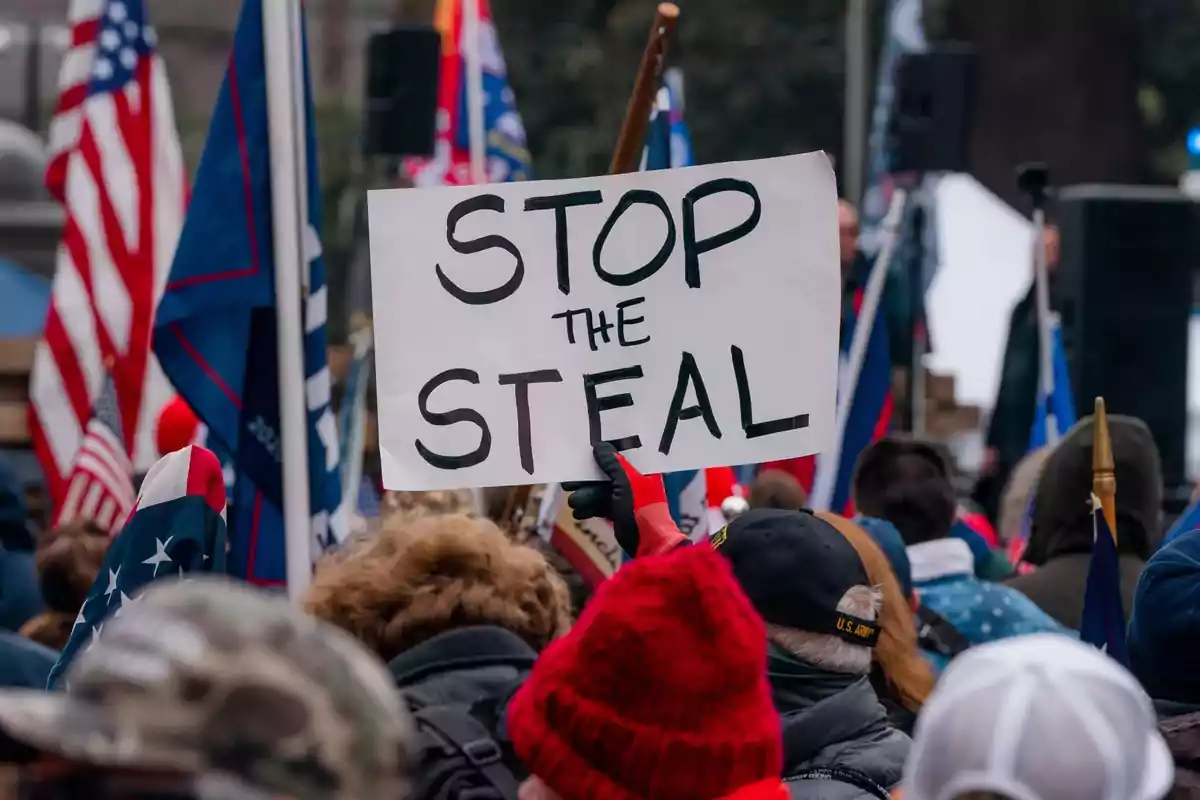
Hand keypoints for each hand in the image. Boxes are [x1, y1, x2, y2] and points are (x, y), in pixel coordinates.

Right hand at [562, 442, 683, 557]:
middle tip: (568, 482)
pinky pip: (601, 506)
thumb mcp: (626, 482)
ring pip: (601, 492)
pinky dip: (590, 509)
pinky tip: (578, 513)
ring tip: (572, 502)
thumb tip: (599, 446)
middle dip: (587, 480)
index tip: (583, 452)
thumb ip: (612, 464)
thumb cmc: (640, 508)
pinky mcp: (618, 513)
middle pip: (606, 475)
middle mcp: (634, 481)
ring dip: (586, 496)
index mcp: (642, 470)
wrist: (648, 542)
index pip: (620, 456)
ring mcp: (625, 498)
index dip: (602, 454)